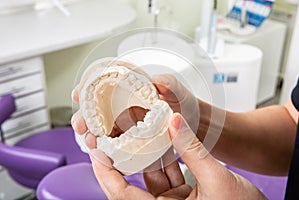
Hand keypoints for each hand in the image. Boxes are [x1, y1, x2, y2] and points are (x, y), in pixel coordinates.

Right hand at [71, 74, 198, 148]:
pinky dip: (108, 150)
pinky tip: (104, 154)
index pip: (104, 87)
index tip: (78, 94)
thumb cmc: (185, 104)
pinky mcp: (133, 141)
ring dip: (93, 136)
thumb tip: (156, 80)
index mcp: (132, 91)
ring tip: (91, 142)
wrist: (194, 125)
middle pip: (98, 111)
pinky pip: (116, 145)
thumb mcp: (179, 91)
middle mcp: (126, 107)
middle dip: (85, 118)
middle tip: (82, 126)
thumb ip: (170, 84)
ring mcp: (128, 124)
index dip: (88, 90)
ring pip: (103, 130)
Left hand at [90, 113, 265, 198]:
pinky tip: (165, 142)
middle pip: (132, 184)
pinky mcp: (183, 197)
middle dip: (121, 161)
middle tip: (111, 139)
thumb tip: (174, 122)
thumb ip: (193, 150)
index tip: (96, 152)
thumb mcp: (217, 178)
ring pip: (152, 177)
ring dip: (148, 155)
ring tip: (140, 133)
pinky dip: (166, 159)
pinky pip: (168, 176)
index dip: (105, 173)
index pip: (122, 195)